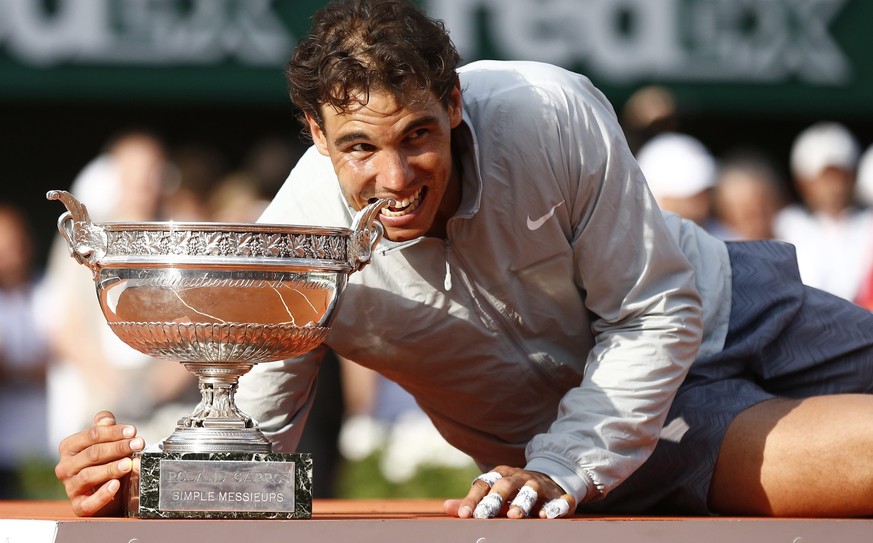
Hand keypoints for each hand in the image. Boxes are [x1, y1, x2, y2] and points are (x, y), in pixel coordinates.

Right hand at [54, 411, 144, 516]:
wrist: (111, 494)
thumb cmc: (106, 462)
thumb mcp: (106, 442)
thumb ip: (104, 428)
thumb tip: (106, 419)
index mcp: (69, 447)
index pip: (91, 435)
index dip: (113, 432)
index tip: (133, 431)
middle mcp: (65, 467)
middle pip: (92, 454)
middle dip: (118, 448)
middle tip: (138, 444)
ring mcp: (70, 488)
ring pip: (89, 475)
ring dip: (111, 468)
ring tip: (129, 463)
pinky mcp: (79, 507)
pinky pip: (89, 502)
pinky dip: (103, 494)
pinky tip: (116, 485)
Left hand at [443, 466, 576, 518]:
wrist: (548, 478)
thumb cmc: (513, 490)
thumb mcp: (493, 492)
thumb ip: (472, 501)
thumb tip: (446, 507)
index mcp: (501, 475)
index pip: (483, 484)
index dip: (473, 499)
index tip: (465, 515)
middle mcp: (519, 477)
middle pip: (505, 485)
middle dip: (494, 500)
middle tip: (484, 515)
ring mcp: (540, 485)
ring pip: (531, 490)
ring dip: (522, 502)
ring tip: (514, 515)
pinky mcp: (558, 496)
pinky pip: (560, 500)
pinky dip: (556, 507)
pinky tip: (547, 516)